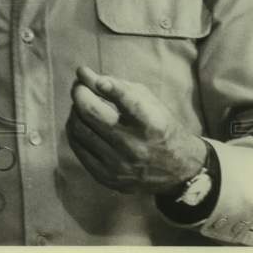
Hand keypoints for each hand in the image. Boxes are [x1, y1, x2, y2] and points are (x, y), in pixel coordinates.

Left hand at [65, 65, 206, 194]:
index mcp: (152, 125)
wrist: (178, 170)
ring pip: (79, 129)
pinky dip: (74, 130)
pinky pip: (77, 147)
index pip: (129, 102)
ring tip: (82, 105)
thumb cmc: (161, 127)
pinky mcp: (107, 178)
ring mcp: (119, 165)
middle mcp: (135, 147)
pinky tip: (81, 123)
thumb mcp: (149, 102)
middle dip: (79, 93)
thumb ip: (118, 85)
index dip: (110, 87)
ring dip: (75, 110)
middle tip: (79, 86)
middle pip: (91, 113)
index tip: (90, 76)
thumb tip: (83, 74)